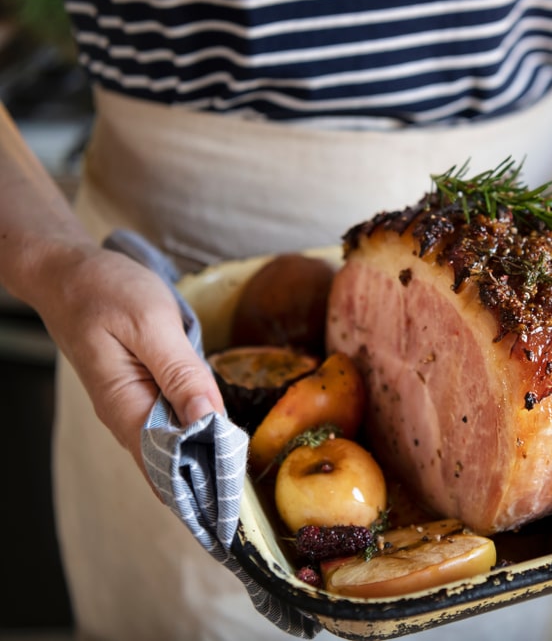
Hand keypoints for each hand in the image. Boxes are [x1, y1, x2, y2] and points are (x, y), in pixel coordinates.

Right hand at [31, 243, 225, 494]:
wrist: (67, 272)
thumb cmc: (106, 291)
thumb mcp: (152, 325)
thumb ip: (182, 374)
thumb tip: (210, 419)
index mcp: (126, 407)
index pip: (169, 465)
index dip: (203, 489)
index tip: (236, 511)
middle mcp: (127, 416)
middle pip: (171, 465)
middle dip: (207, 489)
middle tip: (247, 517)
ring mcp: (133, 405)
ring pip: (172, 448)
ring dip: (204, 467)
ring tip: (241, 494)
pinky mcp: (142, 391)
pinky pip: (171, 426)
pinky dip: (195, 439)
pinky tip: (221, 450)